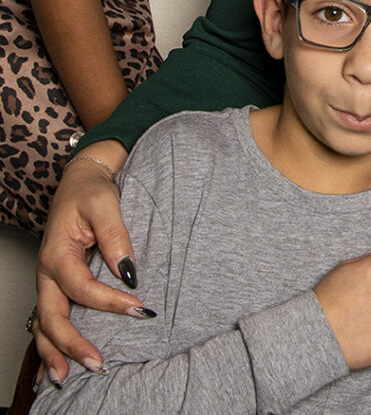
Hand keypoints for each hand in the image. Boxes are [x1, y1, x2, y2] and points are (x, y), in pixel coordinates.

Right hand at [34, 142, 139, 381]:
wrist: (80, 181)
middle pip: (52, 317)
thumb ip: (115, 236)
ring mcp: (48, 281)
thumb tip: (127, 270)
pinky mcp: (56, 284)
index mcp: (57, 253)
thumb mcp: (105, 204)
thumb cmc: (91, 192)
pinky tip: (57, 365)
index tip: (138, 308)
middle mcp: (47, 272)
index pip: (81, 287)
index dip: (109, 302)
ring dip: (55, 352)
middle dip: (72, 344)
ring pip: (43, 324)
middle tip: (98, 364)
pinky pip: (46, 319)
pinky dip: (50, 344)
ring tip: (68, 377)